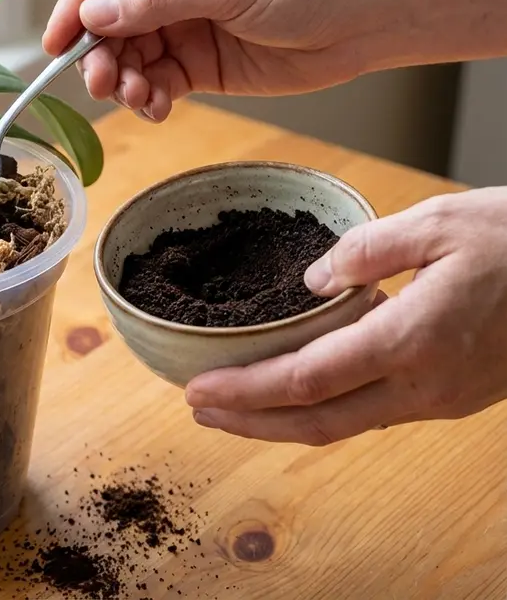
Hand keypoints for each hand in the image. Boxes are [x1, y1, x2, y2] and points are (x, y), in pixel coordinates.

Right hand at [42, 0, 380, 121]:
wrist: (362, 21)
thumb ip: (156, 3)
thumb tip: (93, 13)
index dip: (75, 4)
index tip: (56, 42)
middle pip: (110, 20)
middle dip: (102, 54)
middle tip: (105, 83)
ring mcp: (184, 24)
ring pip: (129, 56)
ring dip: (126, 82)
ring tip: (139, 98)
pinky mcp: (198, 63)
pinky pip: (156, 83)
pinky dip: (150, 99)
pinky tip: (158, 107)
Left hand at [183, 188, 506, 444]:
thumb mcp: (442, 221)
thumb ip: (367, 250)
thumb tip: (313, 280)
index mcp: (413, 340)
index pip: (305, 381)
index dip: (244, 392)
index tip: (195, 389)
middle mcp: (424, 384)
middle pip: (316, 423)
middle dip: (249, 423)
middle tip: (195, 410)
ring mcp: (441, 399)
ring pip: (345, 425)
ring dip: (282, 421)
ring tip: (232, 405)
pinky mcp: (452, 397)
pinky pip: (373, 413)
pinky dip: (323, 409)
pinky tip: (295, 391)